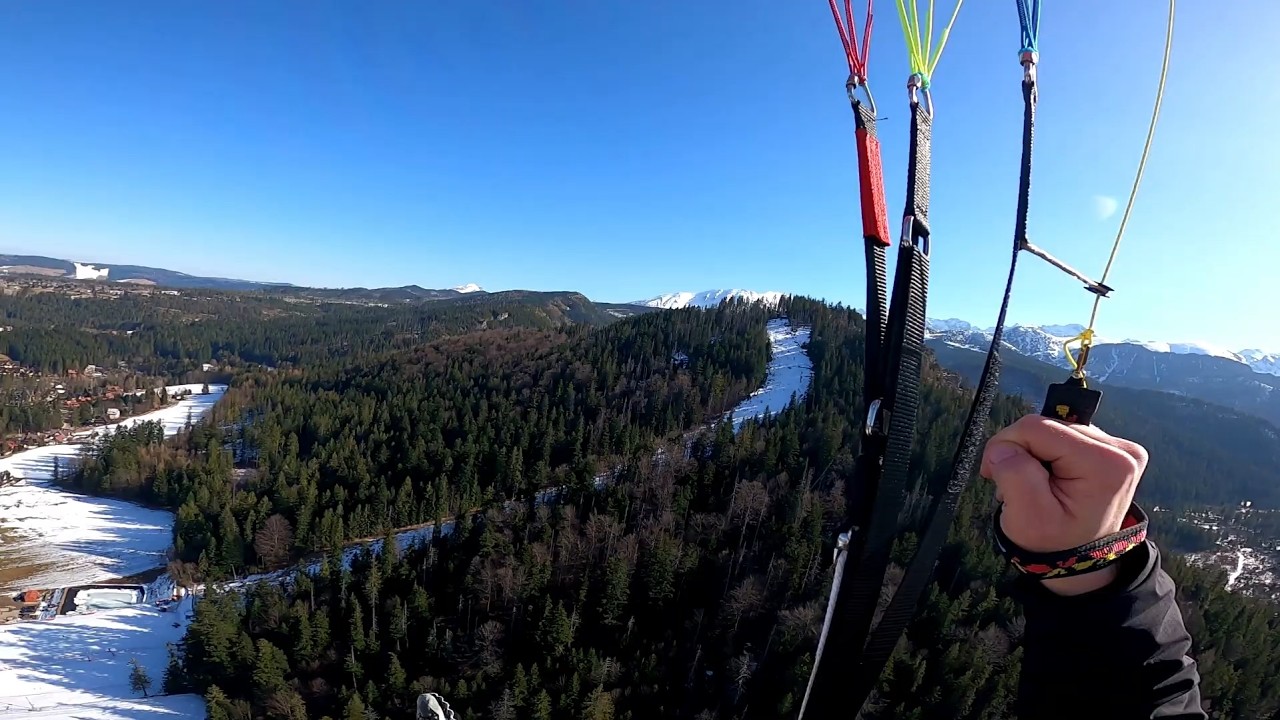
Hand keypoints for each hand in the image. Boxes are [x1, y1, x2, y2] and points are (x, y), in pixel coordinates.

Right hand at [980, 414, 1148, 594]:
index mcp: (1105, 464)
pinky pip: (1064, 435)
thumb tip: (1004, 446)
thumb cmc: (1053, 542)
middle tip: (1009, 483)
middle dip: (1020, 450)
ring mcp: (1119, 448)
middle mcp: (1120, 450)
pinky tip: (1045, 476)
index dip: (1007, 445)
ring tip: (1030, 484)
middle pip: (1046, 425)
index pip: (1037, 428)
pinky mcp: (1111, 448)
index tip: (993, 474)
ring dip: (1032, 452)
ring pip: (1053, 428)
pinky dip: (1046, 453)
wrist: (1079, 558)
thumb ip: (1014, 474)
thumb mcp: (1027, 517)